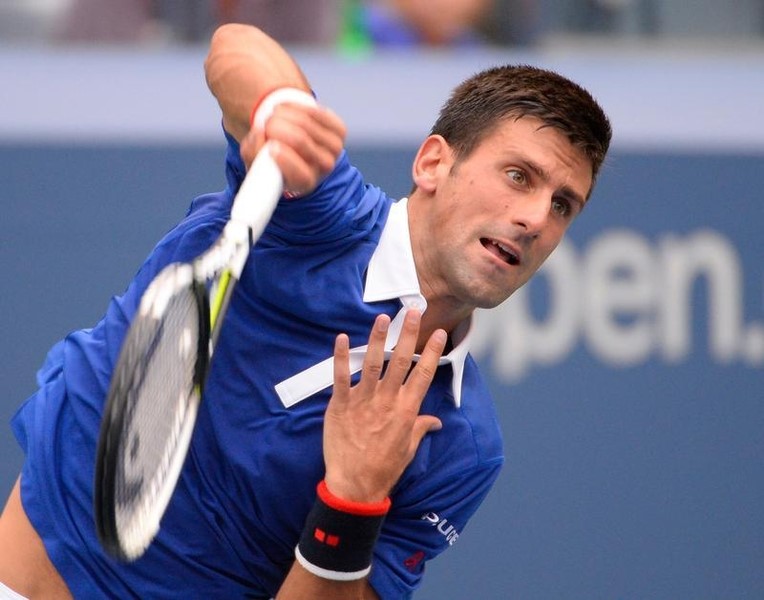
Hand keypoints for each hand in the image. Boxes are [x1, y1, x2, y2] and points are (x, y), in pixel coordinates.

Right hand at [241, 102, 345, 196]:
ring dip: (282, 114)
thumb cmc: (272, 159)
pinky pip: (316, 112)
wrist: (293, 148)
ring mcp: (335, 149)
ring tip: (272, 117)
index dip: (284, 158)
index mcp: (304, 184)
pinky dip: (296, 107)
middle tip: (265, 125)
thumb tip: (260, 133)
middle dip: (275, 127)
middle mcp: (324, 169)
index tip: (270, 146)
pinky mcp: (339, 131)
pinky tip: (285, 110)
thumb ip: (252, 154)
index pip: (300, 174)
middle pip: (299, 139)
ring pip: (305, 122)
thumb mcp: (256, 164)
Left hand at [323, 310, 445, 502]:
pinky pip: (340, 377)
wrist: (355, 486)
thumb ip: (421, 428)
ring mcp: (363, 402)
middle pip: (400, 362)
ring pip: (372, 364)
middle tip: (413, 311)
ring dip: (378, 339)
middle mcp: (387, 402)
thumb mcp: (408, 448)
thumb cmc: (384, 468)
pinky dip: (341, 357)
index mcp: (406, 411)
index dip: (432, 352)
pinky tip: (343, 337)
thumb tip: (437, 421)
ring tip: (383, 318)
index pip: (423, 375)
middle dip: (408, 334)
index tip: (440, 333)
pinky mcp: (340, 405)